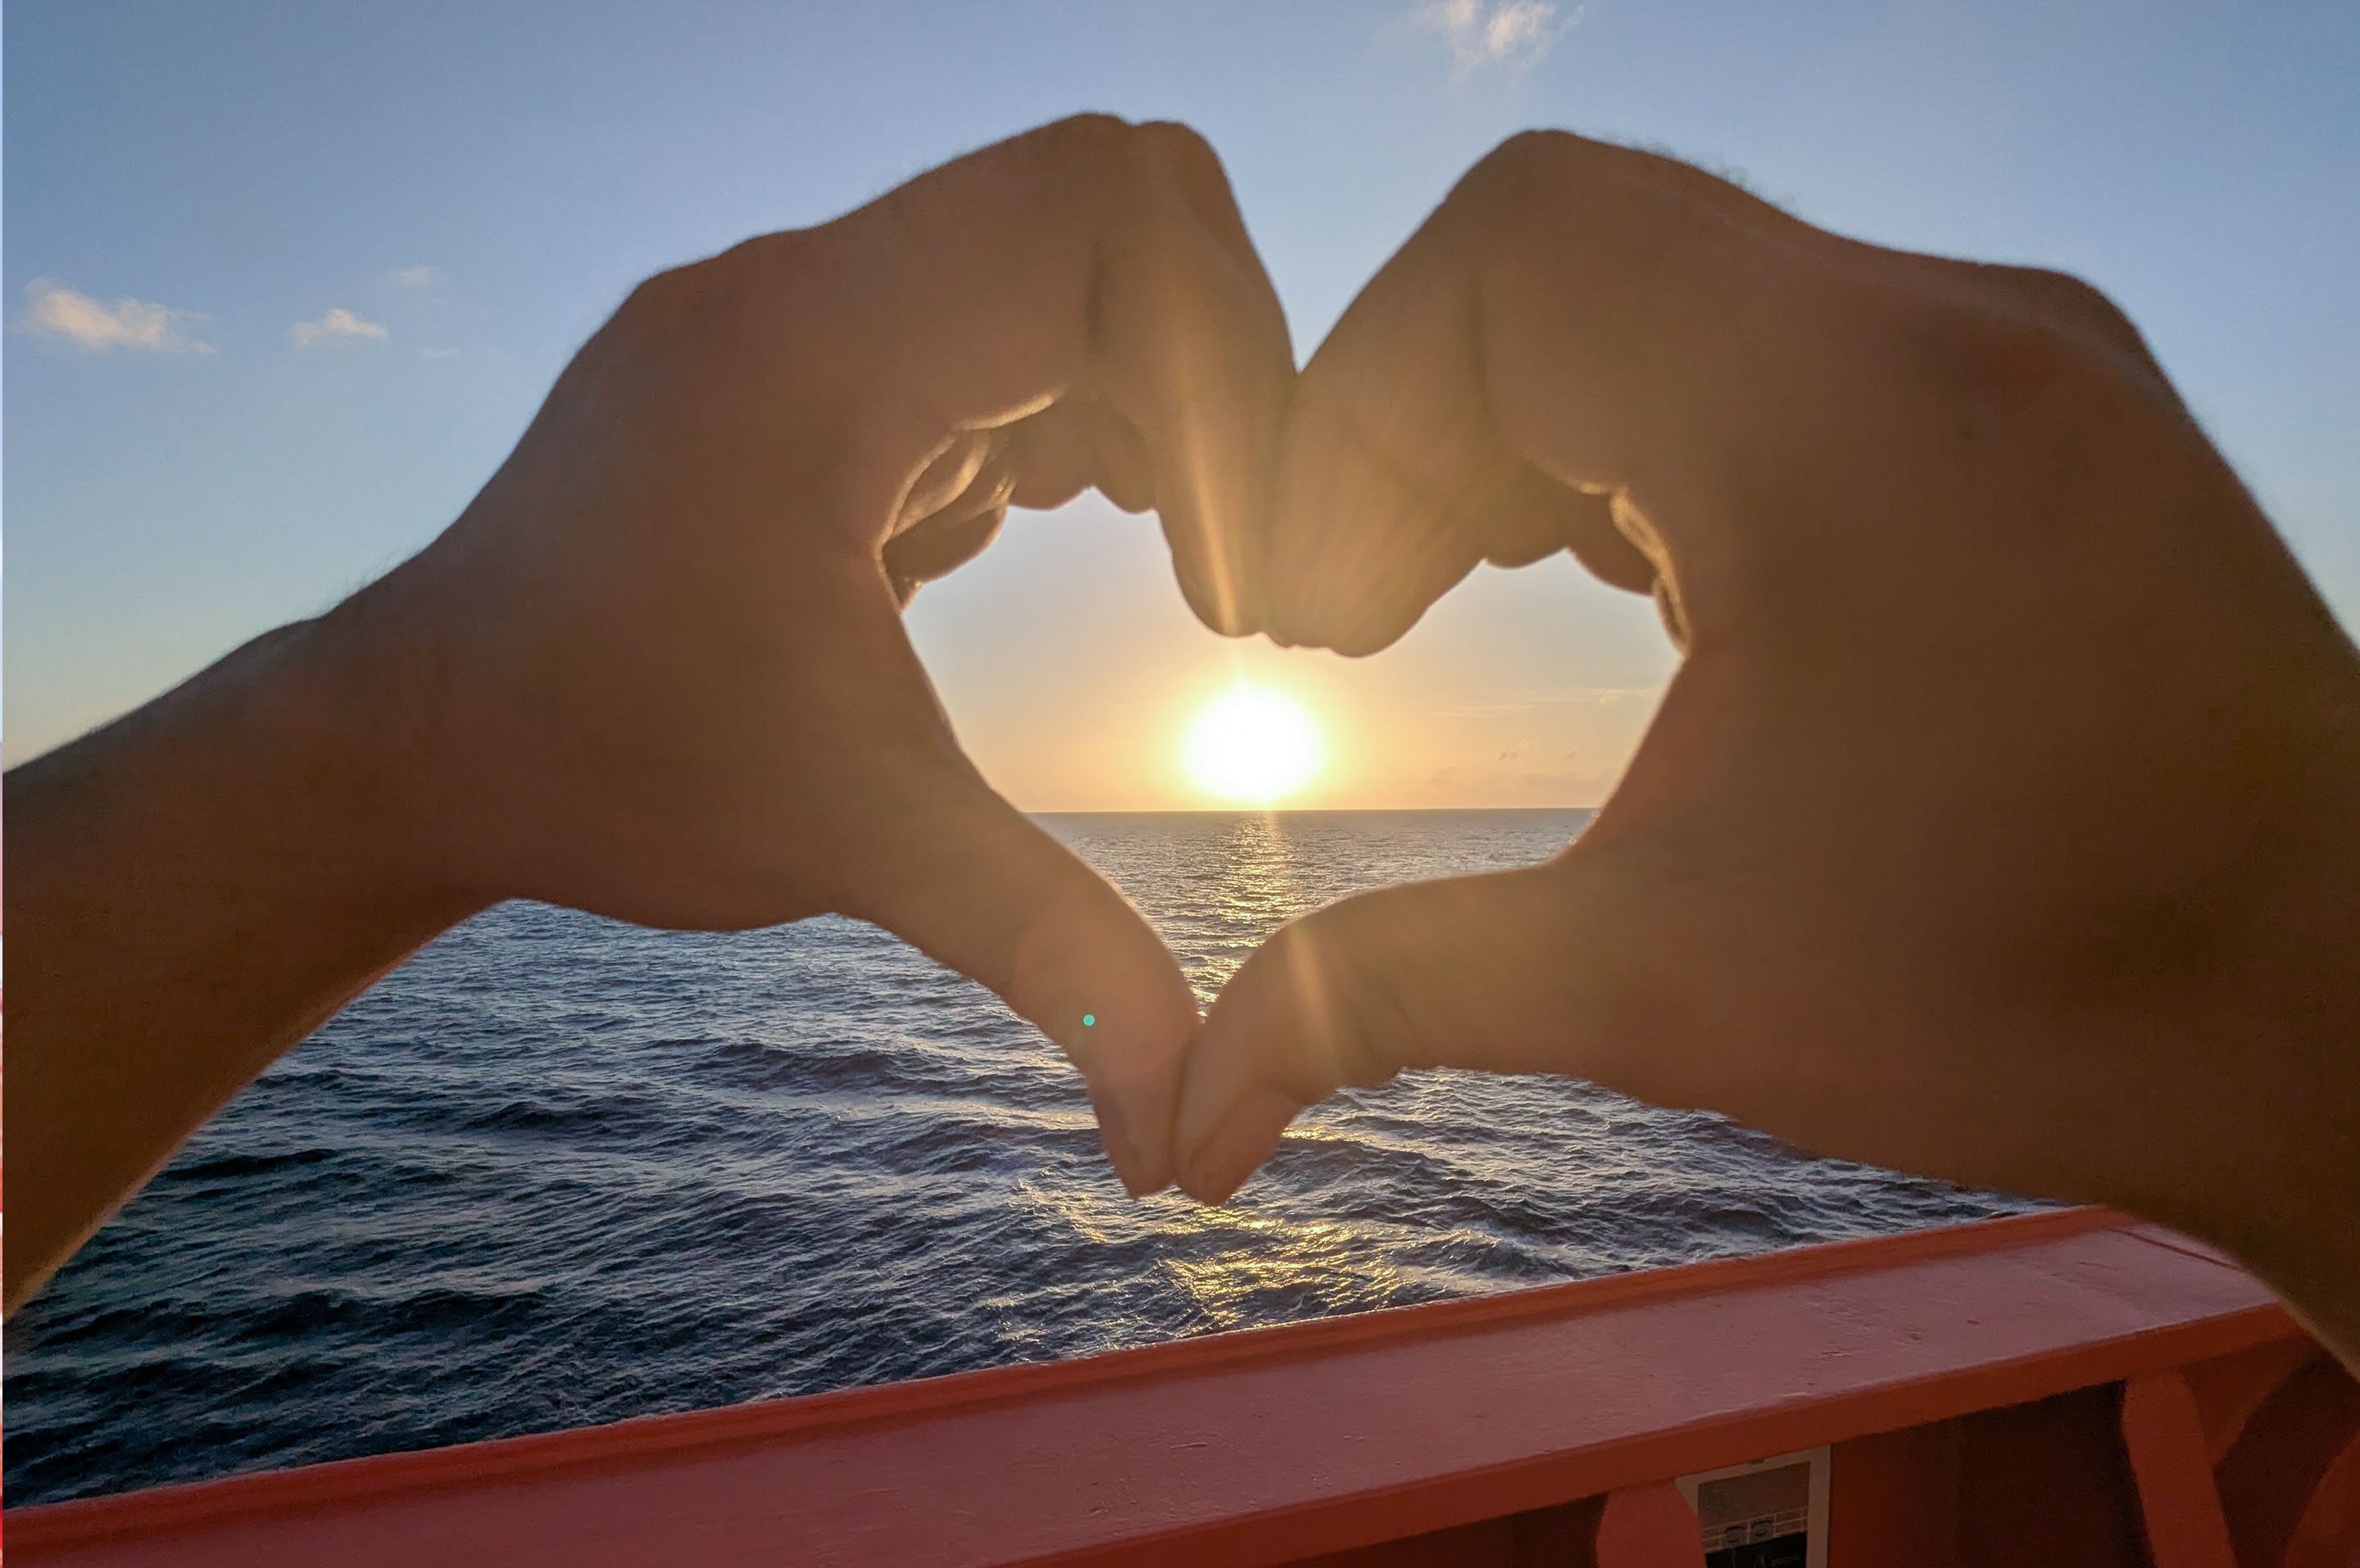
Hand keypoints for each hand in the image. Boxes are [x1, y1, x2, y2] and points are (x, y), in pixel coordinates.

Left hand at [342, 115, 1293, 1193]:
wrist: (411, 740)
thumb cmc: (607, 769)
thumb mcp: (852, 843)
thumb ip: (1046, 953)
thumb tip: (1183, 1142)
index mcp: (821, 347)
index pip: (1116, 214)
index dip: (1231, 376)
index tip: (1229, 580)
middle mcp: (804, 289)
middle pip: (1109, 207)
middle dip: (1213, 378)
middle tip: (1234, 561)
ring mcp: (791, 315)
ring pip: (1050, 256)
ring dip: (1144, 397)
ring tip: (1176, 565)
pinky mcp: (790, 364)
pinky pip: (980, 319)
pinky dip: (1061, 407)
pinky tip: (1051, 525)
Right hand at [1173, 133, 2359, 1353]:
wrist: (2338, 1011)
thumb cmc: (2028, 996)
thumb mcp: (1660, 989)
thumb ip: (1384, 995)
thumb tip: (1180, 1115)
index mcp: (1836, 420)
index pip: (1505, 257)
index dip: (1350, 413)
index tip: (1307, 610)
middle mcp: (1940, 324)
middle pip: (1572, 239)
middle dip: (1417, 414)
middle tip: (1356, 608)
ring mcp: (2013, 343)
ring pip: (1681, 269)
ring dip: (1534, 410)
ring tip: (1460, 583)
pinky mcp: (2048, 393)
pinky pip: (1788, 325)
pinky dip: (1657, 419)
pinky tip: (1629, 574)